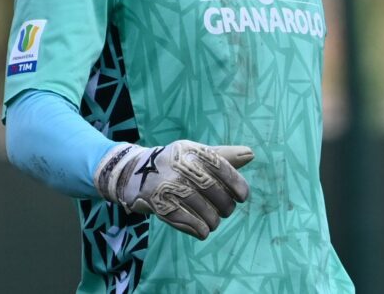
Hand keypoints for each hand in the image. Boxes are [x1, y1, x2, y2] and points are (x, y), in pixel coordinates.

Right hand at [94, 140, 253, 238]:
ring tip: (214, 222)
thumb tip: (251, 154)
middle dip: (225, 205)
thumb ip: (222, 156)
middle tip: (227, 211)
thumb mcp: (194, 153)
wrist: (132, 173)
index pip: (221, 166)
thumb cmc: (173, 163)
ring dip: (212, 220)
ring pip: (199, 207)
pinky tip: (203, 231)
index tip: (243, 196)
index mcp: (191, 151)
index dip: (236, 183)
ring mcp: (167, 184)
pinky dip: (197, 228)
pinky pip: (183, 219)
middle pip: (212, 188)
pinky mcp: (157, 203)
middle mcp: (179, 165)